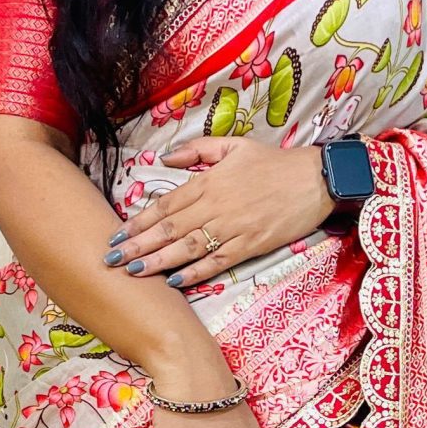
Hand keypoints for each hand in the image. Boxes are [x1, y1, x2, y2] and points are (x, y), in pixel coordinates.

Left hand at [105, 134, 333, 285]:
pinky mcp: (250, 245)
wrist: (316, 179)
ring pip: (187, 247)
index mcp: (208, 182)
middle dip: (137, 246)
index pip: (164, 205)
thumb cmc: (274, 162)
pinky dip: (195, 272)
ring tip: (134, 272)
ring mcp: (232, 228)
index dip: (137, 222)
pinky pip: (216, 261)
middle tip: (111, 260)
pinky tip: (174, 281)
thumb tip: (164, 158)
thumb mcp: (233, 146)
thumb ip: (196, 151)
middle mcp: (215, 206)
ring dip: (158, 261)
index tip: (116, 235)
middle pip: (168, 229)